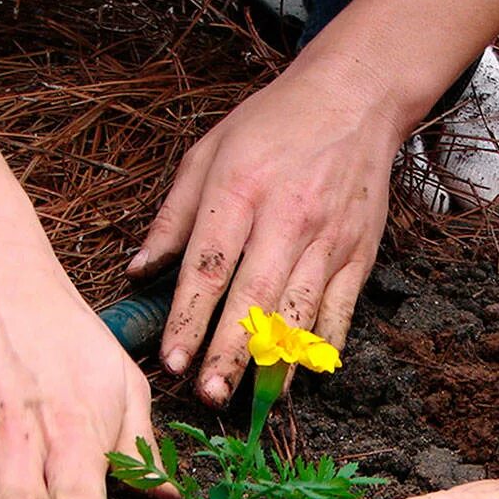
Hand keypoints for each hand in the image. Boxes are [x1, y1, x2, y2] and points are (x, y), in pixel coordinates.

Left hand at [129, 59, 399, 404]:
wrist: (355, 99)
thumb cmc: (273, 124)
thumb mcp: (209, 152)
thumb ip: (173, 216)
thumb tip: (138, 271)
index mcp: (241, 190)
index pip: (210, 266)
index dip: (188, 318)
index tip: (170, 359)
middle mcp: (289, 218)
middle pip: (256, 298)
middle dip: (230, 352)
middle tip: (208, 395)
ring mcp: (330, 239)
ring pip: (301, 312)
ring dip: (275, 361)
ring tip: (252, 400)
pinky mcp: (360, 253)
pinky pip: (340, 310)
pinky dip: (320, 346)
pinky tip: (299, 374)